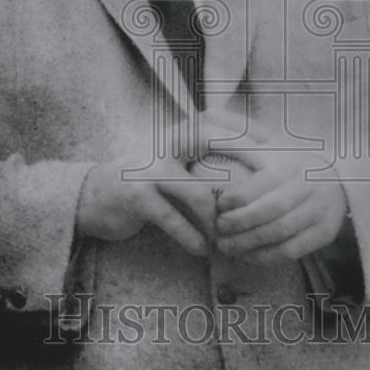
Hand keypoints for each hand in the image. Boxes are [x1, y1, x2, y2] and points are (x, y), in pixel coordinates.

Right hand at [76, 111, 270, 254]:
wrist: (94, 196)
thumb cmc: (146, 182)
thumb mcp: (175, 162)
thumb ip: (205, 158)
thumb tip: (255, 163)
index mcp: (176, 133)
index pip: (215, 118)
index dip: (246, 128)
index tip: (275, 146)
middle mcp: (164, 144)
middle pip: (209, 137)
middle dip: (244, 155)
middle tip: (269, 184)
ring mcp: (150, 169)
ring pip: (196, 190)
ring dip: (218, 218)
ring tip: (231, 237)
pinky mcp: (136, 196)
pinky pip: (171, 218)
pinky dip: (191, 237)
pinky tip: (203, 251)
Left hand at [192, 150, 347, 264]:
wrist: (340, 177)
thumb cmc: (292, 162)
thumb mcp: (272, 146)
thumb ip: (241, 139)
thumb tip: (205, 122)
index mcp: (292, 163)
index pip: (264, 183)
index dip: (238, 198)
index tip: (218, 206)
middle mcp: (309, 185)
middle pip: (272, 212)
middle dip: (240, 224)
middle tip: (218, 231)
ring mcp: (321, 210)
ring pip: (281, 233)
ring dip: (249, 243)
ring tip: (226, 246)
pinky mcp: (325, 232)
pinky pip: (293, 251)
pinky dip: (266, 257)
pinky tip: (248, 256)